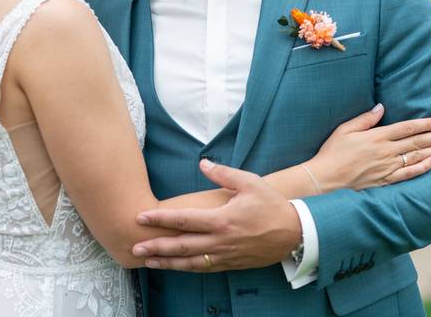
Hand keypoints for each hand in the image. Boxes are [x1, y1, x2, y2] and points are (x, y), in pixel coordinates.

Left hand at [131, 160, 300, 271]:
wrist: (295, 233)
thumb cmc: (272, 205)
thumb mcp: (250, 182)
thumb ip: (223, 174)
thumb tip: (203, 163)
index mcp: (222, 219)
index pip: (184, 220)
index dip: (160, 219)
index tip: (141, 217)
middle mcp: (220, 240)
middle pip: (181, 246)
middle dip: (156, 246)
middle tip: (135, 247)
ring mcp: (225, 255)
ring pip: (190, 262)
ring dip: (167, 263)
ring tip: (147, 262)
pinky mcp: (231, 264)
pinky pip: (204, 268)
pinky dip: (186, 268)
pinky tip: (174, 267)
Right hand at [308, 104, 430, 191]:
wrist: (325, 179)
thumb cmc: (332, 152)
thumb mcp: (344, 129)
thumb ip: (365, 119)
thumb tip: (381, 107)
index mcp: (376, 137)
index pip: (406, 128)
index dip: (424, 124)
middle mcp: (385, 152)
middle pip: (416, 142)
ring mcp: (387, 168)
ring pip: (416, 157)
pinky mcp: (385, 181)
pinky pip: (409, 174)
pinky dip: (423, 167)